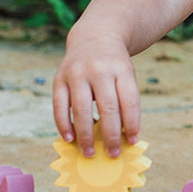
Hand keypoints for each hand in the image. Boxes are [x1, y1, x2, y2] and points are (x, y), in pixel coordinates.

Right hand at [52, 30, 139, 157]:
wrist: (95, 37)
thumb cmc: (114, 66)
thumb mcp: (126, 76)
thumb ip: (125, 102)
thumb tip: (122, 137)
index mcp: (122, 70)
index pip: (129, 101)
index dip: (132, 123)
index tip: (132, 141)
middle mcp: (99, 70)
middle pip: (107, 107)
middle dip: (111, 135)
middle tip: (112, 154)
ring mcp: (77, 73)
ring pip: (81, 108)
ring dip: (86, 134)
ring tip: (89, 152)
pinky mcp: (59, 78)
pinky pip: (60, 105)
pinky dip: (64, 124)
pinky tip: (69, 138)